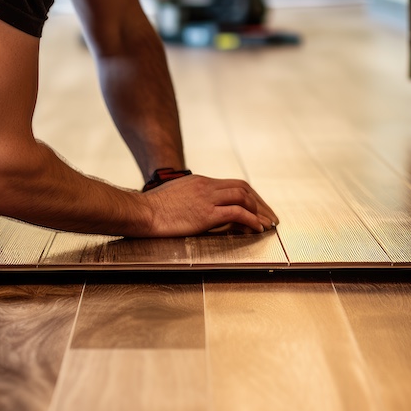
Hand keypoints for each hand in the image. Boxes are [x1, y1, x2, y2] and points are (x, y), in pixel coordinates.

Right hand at [142, 175, 277, 236]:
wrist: (141, 212)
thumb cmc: (150, 209)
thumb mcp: (172, 196)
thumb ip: (187, 199)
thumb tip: (192, 209)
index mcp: (199, 182)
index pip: (232, 184)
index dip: (249, 196)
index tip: (256, 208)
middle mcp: (206, 186)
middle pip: (243, 188)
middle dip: (259, 202)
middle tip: (268, 216)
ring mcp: (207, 198)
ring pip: (244, 197)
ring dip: (259, 211)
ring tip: (266, 224)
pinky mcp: (206, 213)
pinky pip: (237, 213)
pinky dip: (251, 220)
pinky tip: (257, 228)